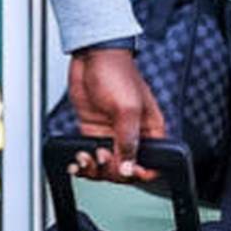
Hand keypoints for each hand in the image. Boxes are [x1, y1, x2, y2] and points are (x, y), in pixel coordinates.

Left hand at [64, 48, 165, 181]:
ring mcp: (111, 134)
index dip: (139, 173)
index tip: (124, 171)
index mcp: (149, 131)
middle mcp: (132, 136)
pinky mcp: (93, 132)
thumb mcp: (126, 109)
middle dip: (111, 169)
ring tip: (86, 157)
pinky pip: (91, 157)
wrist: (91, 57)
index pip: (152, 164)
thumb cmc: (116, 72)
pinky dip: (84, 163)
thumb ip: (128, 141)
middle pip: (126, 170)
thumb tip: (129, 168)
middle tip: (101, 155)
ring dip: (94, 168)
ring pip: (107, 166)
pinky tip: (78, 161)